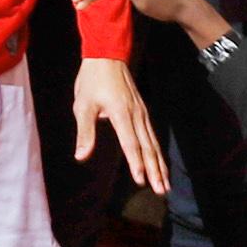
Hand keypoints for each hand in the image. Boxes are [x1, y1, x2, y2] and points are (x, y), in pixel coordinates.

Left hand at [70, 54, 168, 195]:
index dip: (136, 163)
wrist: (107, 56)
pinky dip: (157, 152)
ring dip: (160, 164)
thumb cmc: (92, 81)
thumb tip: (81, 156)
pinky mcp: (142, 112)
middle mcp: (136, 115)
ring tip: (165, 184)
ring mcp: (142, 113)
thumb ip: (85, 133)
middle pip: (148, 147)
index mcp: (121, 114)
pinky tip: (160, 163)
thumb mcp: (82, 106)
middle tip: (161, 190)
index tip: (142, 180)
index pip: (131, 143)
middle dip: (155, 170)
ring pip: (153, 143)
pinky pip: (152, 135)